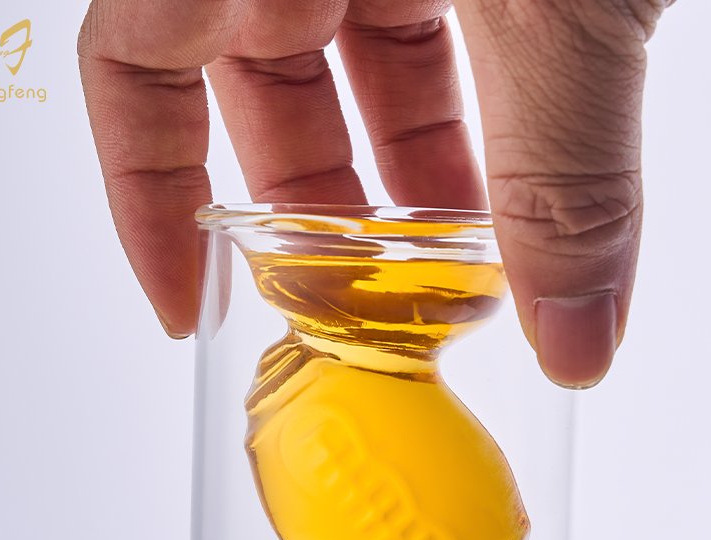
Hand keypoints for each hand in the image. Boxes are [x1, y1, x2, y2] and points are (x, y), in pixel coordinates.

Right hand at [78, 0, 670, 387]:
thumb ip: (567, 172)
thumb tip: (577, 338)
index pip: (132, 71)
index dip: (144, 200)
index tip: (182, 301)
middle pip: (258, 102)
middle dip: (317, 215)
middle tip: (367, 300)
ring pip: (352, 74)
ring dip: (406, 179)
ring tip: (460, 261)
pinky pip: (426, 31)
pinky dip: (466, 118)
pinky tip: (511, 180)